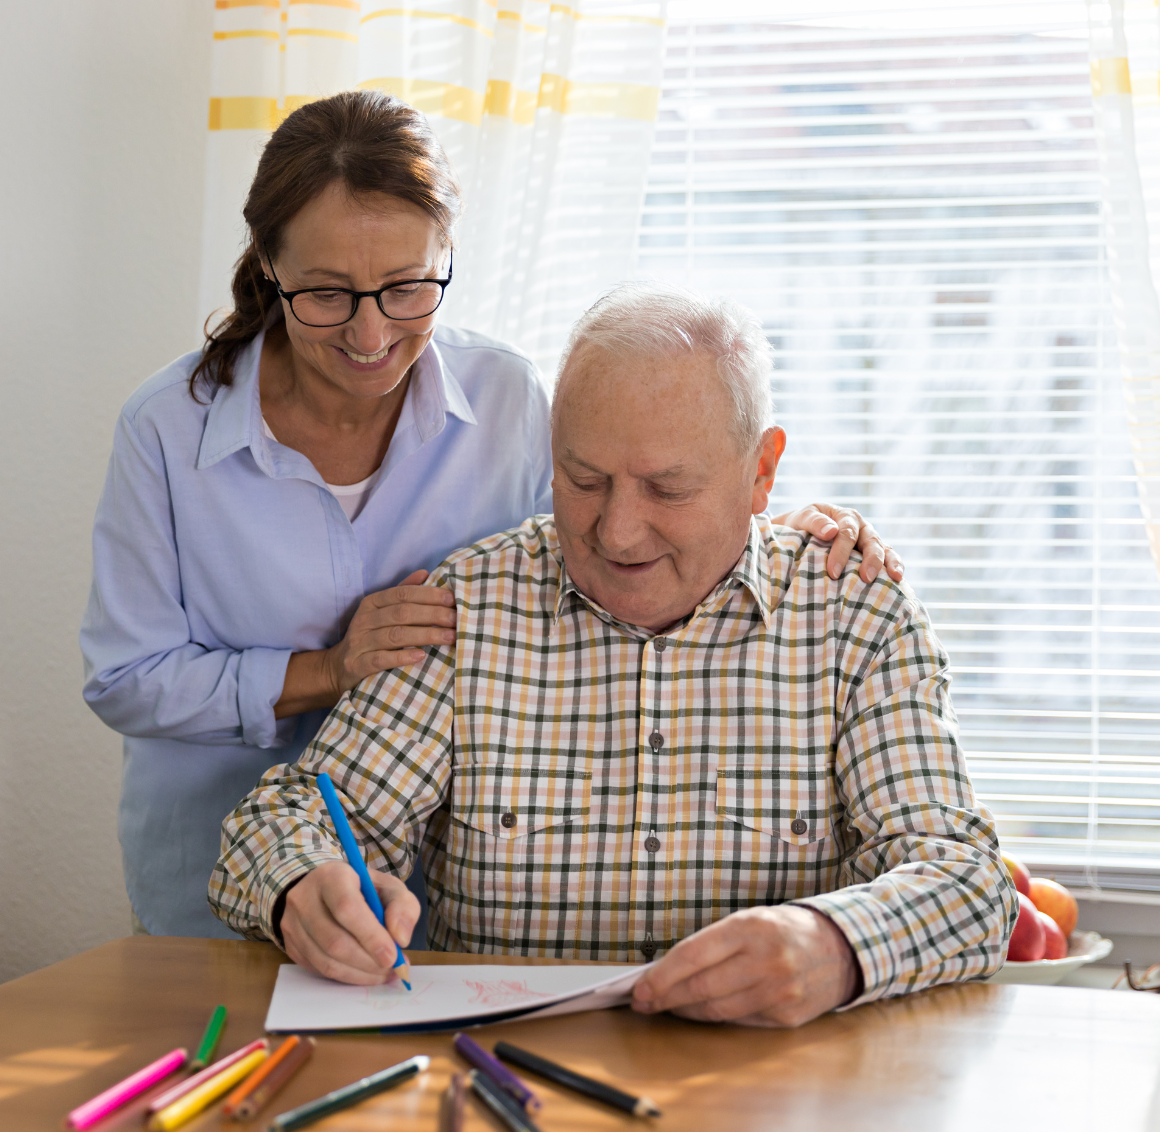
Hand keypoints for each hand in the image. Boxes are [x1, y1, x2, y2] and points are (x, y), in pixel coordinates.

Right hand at [279, 860, 419, 985]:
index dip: (371, 936)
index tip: (393, 956)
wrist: (322, 889)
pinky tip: (366, 973)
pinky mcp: (290, 945)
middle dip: (368, 962)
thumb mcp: (387, 886)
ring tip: (384, 973)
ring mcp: (292, 924)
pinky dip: (347, 977)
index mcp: (332, 876)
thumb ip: (402, 906)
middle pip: (335, 941)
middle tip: (394, 968)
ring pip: (326, 961)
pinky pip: (318, 970)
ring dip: (360, 974)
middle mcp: (304, 899)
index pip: (347, 908)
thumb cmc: (360, 888)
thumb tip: (400, 939)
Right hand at [324, 569, 455, 693]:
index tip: (451, 599)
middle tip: (456, 620)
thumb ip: (402, 593)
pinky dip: (402, 657)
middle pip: (402, 613)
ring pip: (395, 635)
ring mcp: (359, 642)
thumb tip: (425, 573)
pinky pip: (381, 659)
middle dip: (432, 615)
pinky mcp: (357, 665)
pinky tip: (421, 656)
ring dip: (425, 635)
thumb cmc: (370, 636)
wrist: (339, 667)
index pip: (402, 594)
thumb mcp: (382, 612)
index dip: (428, 595)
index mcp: (372, 603)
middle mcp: (364, 620)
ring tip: (449, 637)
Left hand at [631, 905, 861, 1027]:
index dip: (660, 976)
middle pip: (700, 988)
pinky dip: (714, 1019)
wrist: (839, 947)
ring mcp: (778, 992)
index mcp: (750, 928)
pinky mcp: (787, 1017)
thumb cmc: (783, 930)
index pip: (692, 956)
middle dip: (665, 997)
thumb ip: (712, 943)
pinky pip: (739, 1021)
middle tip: (644, 1002)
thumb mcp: (748, 920)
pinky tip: (699, 1013)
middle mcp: (765, 960)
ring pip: (716, 1011)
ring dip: (685, 1012)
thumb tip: (666, 970)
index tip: (639, 988)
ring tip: (667, 1007)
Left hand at [772, 503, 903, 582]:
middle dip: (870, 560)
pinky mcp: (874, 554)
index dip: (841, 552)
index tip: (833, 572)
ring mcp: (870, 541)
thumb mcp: (803, 519)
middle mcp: (862, 527)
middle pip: (871, 541)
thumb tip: (831, 531)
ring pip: (885, 549)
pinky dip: (895, 567)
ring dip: (890, 563)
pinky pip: (889, 558)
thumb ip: (814, 522)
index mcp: (845, 517)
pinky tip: (899, 581)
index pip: (846, 533)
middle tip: (866, 578)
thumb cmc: (802, 527)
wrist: (802, 534)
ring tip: (896, 577)